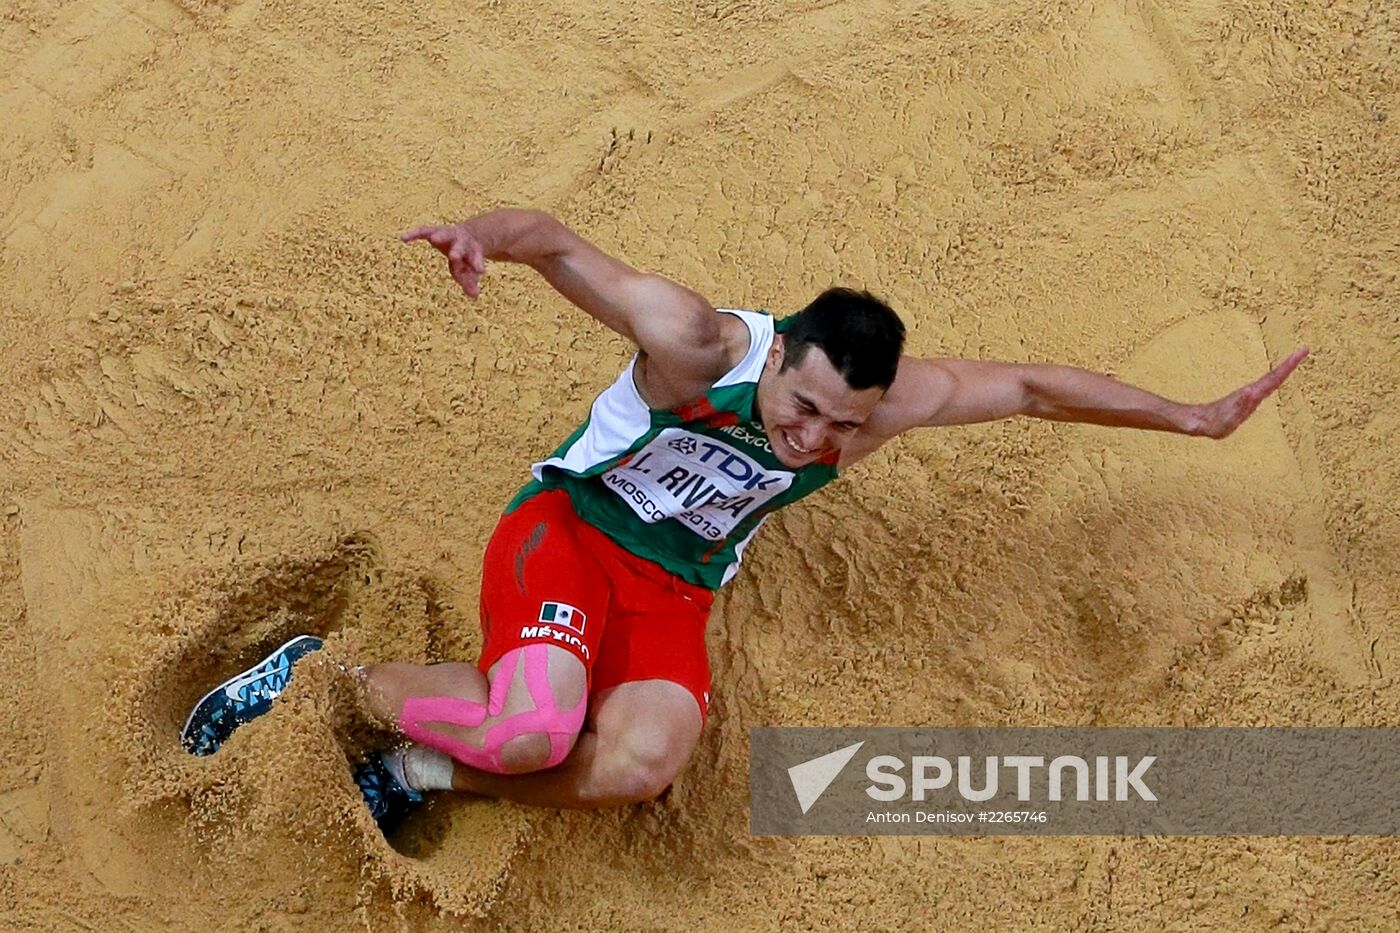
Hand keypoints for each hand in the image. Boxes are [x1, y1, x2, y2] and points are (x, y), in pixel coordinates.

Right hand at [401, 222, 487, 297]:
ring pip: (445, 234)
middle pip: (460, 245)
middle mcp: (462, 241)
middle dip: (457, 250)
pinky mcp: (435, 231)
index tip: (480, 271)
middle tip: (454, 256)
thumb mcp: (470, 272)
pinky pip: (424, 231)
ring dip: (440, 236)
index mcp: (473, 251)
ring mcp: (449, 234)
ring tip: (433, 239)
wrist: (468, 235)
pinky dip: (414, 234)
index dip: (476, 265)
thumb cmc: (467, 259)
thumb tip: (474, 296)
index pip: (474, 259)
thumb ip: (471, 283)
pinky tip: (402, 238)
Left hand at [1191, 346, 1308, 437]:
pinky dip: (1275, 378)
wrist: (1200, 422)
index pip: (1274, 378)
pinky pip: (1265, 387)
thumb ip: (1239, 407)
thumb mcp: (1226, 419)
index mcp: (1251, 394)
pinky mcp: (1247, 400)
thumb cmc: (1213, 423)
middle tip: (1304, 349)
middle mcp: (1252, 392)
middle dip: (1290, 363)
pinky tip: (1279, 376)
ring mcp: (1250, 395)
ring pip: (1270, 380)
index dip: (1289, 365)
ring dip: (1284, 368)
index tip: (1301, 351)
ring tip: (1297, 358)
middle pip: (1275, 376)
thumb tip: (1252, 391)